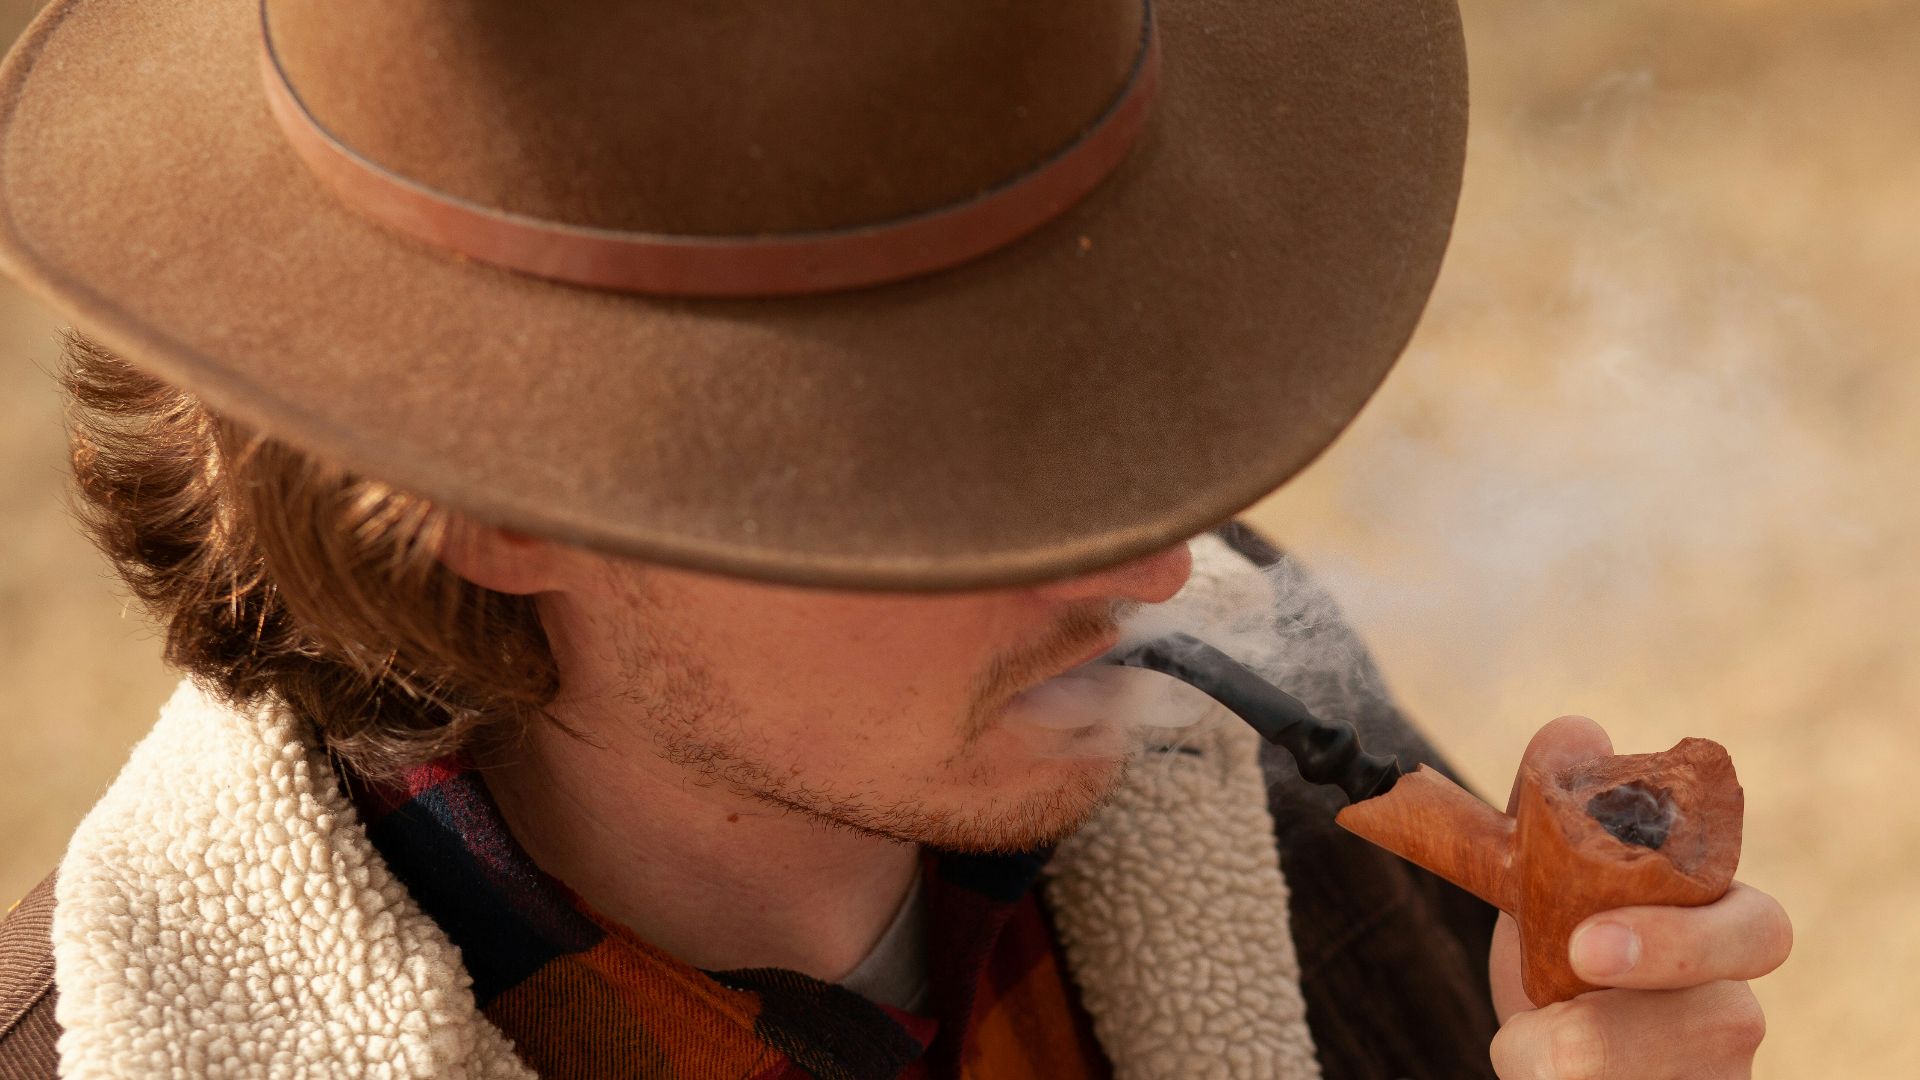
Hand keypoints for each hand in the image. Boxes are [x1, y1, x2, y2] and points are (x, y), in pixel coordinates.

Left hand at [1486, 717, 1791, 1078]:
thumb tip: (1577, 732)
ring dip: (1563, 1059)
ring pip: (1653, 1079)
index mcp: (1719, 933)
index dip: (1684, 941)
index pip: (1755, 931)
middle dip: (1626, 1018)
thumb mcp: (1542, 879)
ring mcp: (1712, 1074)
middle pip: (1722, 1022)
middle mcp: (1732, 1009)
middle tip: (1556, 1003)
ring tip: (1522, 1041)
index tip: (1589, 945)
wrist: (1542, 1044)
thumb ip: (1550, 808)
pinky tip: (1535, 1064)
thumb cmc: (1559, 955)